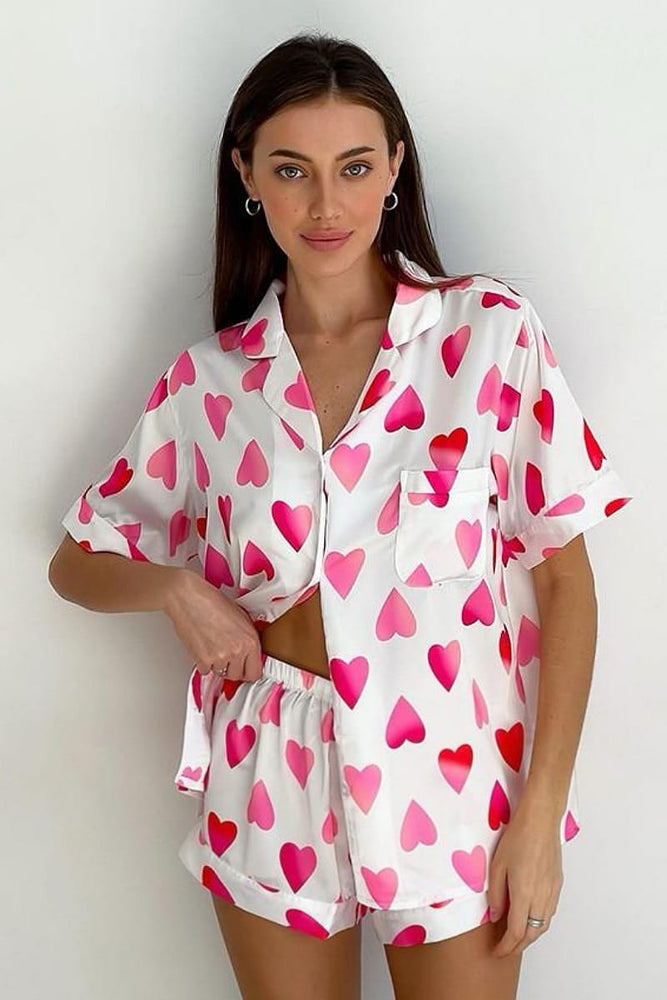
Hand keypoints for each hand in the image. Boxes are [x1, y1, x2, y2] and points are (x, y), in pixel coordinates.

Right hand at [163, 569, 263, 680]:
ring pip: (221, 673)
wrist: (189, 597)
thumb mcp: (241, 617)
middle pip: (237, 675)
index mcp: (250, 641)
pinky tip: (203, 646)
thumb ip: (247, 638)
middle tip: (226, 654)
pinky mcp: (202, 660)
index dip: (248, 670)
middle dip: (232, 667)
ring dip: (217, 664)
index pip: (255, 673)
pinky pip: (206, 671)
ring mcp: (220, 657)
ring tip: (213, 644)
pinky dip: (204, 662)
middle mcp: (237, 651)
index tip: (244, 667)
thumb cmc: (212, 602)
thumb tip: (249, 653)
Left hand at [487, 793, 563, 957]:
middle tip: (505, 949)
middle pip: (532, 934)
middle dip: (518, 946)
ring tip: (516, 937)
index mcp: (524, 894)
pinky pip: (550, 912)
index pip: (516, 932)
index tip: (497, 951)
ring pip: (543, 924)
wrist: (541, 820)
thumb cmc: (517, 838)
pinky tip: (530, 917)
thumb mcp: (497, 865)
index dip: (506, 946)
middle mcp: (541, 897)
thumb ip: (495, 894)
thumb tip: (495, 915)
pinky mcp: (557, 884)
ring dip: (530, 936)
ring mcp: (552, 891)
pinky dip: (539, 922)